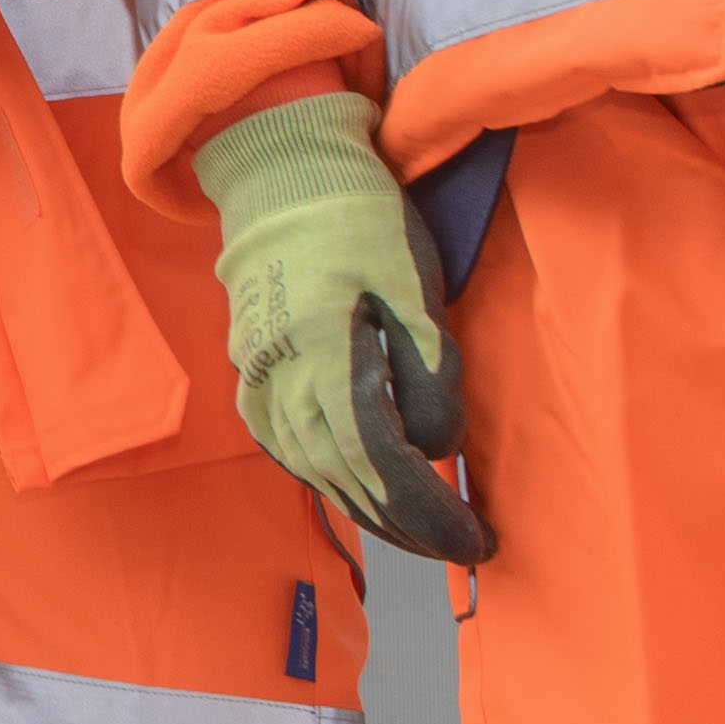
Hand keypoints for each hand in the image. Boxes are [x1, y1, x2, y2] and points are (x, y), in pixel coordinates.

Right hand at [192, 93, 490, 563]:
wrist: (284, 174)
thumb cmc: (359, 218)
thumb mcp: (413, 282)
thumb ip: (429, 370)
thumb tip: (438, 448)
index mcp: (321, 349)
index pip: (377, 458)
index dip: (428, 509)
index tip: (475, 537)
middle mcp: (277, 374)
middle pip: (343, 477)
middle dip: (407, 524)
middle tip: (462, 548)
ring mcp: (255, 376)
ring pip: (311, 470)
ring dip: (369, 512)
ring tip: (421, 535)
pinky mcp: (250, 372)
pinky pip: (285, 448)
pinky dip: (327, 481)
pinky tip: (358, 493)